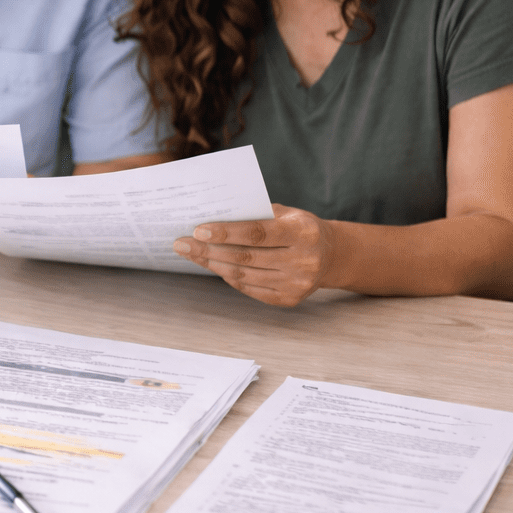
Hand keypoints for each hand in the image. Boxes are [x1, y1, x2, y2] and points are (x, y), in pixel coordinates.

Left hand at [172, 204, 336, 306]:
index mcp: (302, 233)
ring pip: (244, 275)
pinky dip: (228, 277)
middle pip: (245, 257)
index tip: (198, 230)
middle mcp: (302, 261)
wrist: (331, 255)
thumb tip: (213, 215)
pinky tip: (213, 265)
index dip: (226, 233)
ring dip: (212, 264)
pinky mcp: (289, 300)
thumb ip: (255, 214)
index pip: (258, 234)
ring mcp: (296, 284)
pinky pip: (249, 288)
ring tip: (191, 253)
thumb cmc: (299, 228)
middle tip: (181, 243)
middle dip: (208, 250)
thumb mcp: (286, 213)